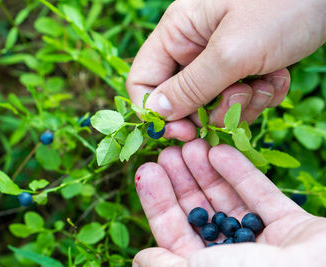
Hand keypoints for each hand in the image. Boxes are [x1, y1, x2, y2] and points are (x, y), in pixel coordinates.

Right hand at [127, 0, 325, 140]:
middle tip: (241, 96)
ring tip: (266, 80)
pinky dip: (261, 95)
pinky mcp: (244, 67)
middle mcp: (192, 48)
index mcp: (176, 34)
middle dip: (212, 109)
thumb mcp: (232, 51)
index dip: (156, 113)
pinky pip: (240, 98)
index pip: (143, 82)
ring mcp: (219, 58)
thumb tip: (155, 114)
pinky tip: (278, 75)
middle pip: (181, 100)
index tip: (184, 132)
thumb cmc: (282, 5)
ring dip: (243, 104)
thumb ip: (190, 87)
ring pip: (214, 105)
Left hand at [133, 139, 325, 266]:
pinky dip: (240, 173)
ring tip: (191, 143)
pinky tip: (219, 150)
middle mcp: (231, 256)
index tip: (146, 169)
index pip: (173, 232)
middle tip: (168, 150)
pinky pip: (260, 196)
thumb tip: (142, 258)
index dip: (158, 201)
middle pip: (199, 211)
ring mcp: (262, 242)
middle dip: (181, 180)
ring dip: (206, 171)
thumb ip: (166, 266)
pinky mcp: (289, 226)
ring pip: (227, 200)